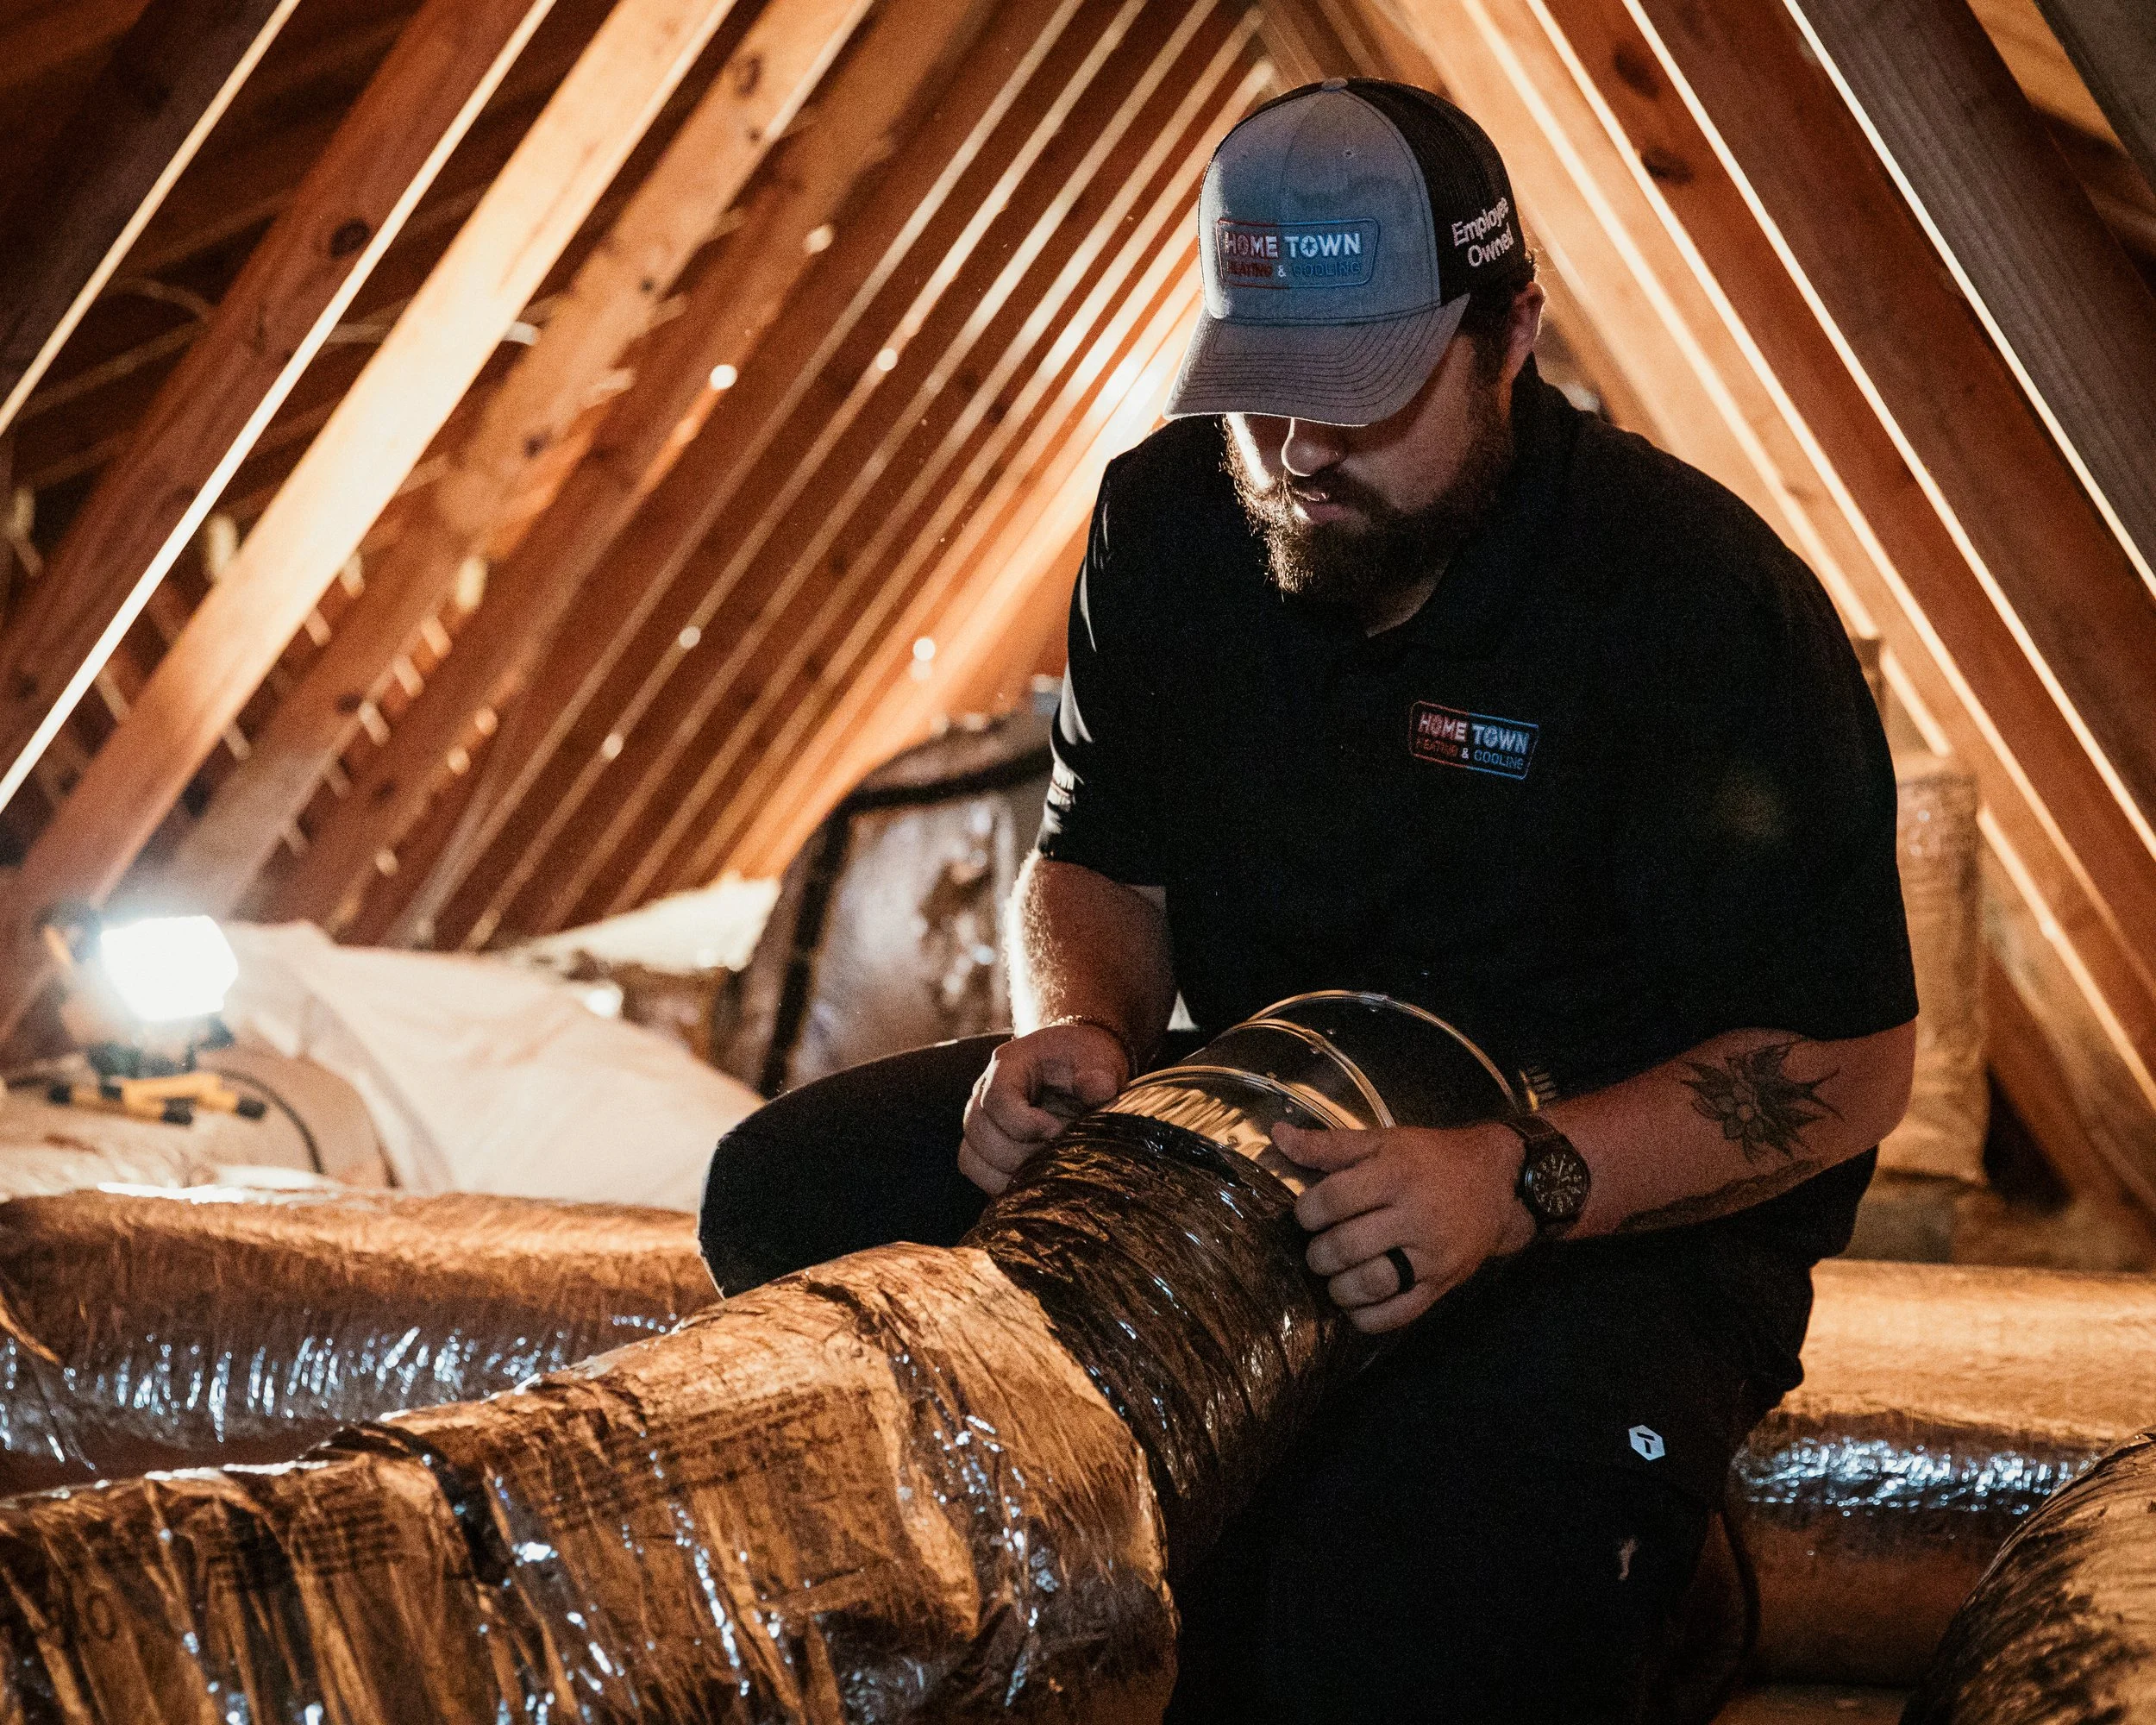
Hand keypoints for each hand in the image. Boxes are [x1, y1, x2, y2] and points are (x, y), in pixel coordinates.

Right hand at [960, 1022, 1130, 1194]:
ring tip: (1045, 1168)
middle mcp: (985, 1092)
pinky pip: (979, 1173)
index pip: (997, 1098)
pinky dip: (1001, 1185)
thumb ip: (1099, 1072)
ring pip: (973, 1158)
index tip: (1058, 1131)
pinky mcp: (986, 1146)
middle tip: (1056, 1153)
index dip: (1025, 1124)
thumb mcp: (1099, 1056)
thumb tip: (1097, 1089)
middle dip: (1021, 1153)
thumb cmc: (1084, 1060)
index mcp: (1009, 1064)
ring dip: (1008, 1173)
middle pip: (980, 1132)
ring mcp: (982, 1121)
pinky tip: (1034, 1179)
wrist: (1079, 1066)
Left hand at [1275, 1121, 1534, 1332]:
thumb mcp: (1382, 1141)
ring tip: (1334, 1277)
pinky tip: (1356, 1304)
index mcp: (1395, 1174)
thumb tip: (1278, 1136)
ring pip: (1371, 1284)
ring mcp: (1431, 1254)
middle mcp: (1414, 1215)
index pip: (1332, 1201)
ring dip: (1339, 1288)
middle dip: (1318, 1253)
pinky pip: (1399, 1314)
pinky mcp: (1442, 1283)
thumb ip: (1328, 1144)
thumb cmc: (1431, 1159)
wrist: (1496, 1182)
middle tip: (1318, 1250)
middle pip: (1346, 1246)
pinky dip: (1368, 1317)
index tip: (1308, 1215)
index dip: (1307, 1212)